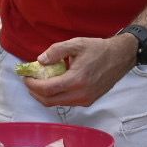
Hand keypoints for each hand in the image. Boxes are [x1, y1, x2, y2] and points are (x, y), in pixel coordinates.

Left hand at [23, 35, 137, 107]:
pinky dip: (56, 95)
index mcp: (77, 80)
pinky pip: (66, 102)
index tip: (26, 77)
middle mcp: (81, 94)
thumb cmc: (99, 49)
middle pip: (49, 101)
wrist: (121, 57)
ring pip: (57, 103)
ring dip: (45, 95)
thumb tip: (40, 61)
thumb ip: (55, 51)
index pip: (47, 89)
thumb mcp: (76, 44)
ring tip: (40, 81)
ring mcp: (85, 100)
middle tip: (29, 81)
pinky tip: (54, 83)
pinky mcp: (88, 101)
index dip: (32, 85)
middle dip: (35, 92)